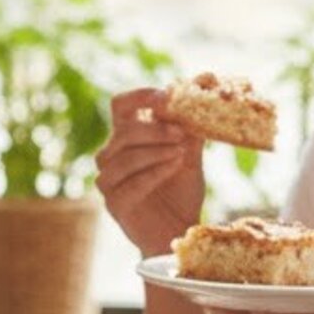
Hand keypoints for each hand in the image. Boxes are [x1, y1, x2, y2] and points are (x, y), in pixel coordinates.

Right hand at [94, 89, 204, 256]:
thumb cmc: (181, 190)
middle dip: (156, 129)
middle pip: (124, 131)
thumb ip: (191, 125)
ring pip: (124, 157)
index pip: (121, 105)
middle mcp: (111, 156)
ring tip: (182, 152)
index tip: (167, 97)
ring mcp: (109, 181)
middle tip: (183, 132)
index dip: (141, 97)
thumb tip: (204, 84)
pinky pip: (130, 184)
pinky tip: (174, 167)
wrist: (180, 230)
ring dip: (156, 151)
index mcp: (126, 137)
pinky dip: (155, 173)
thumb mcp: (189, 153)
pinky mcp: (114, 204)